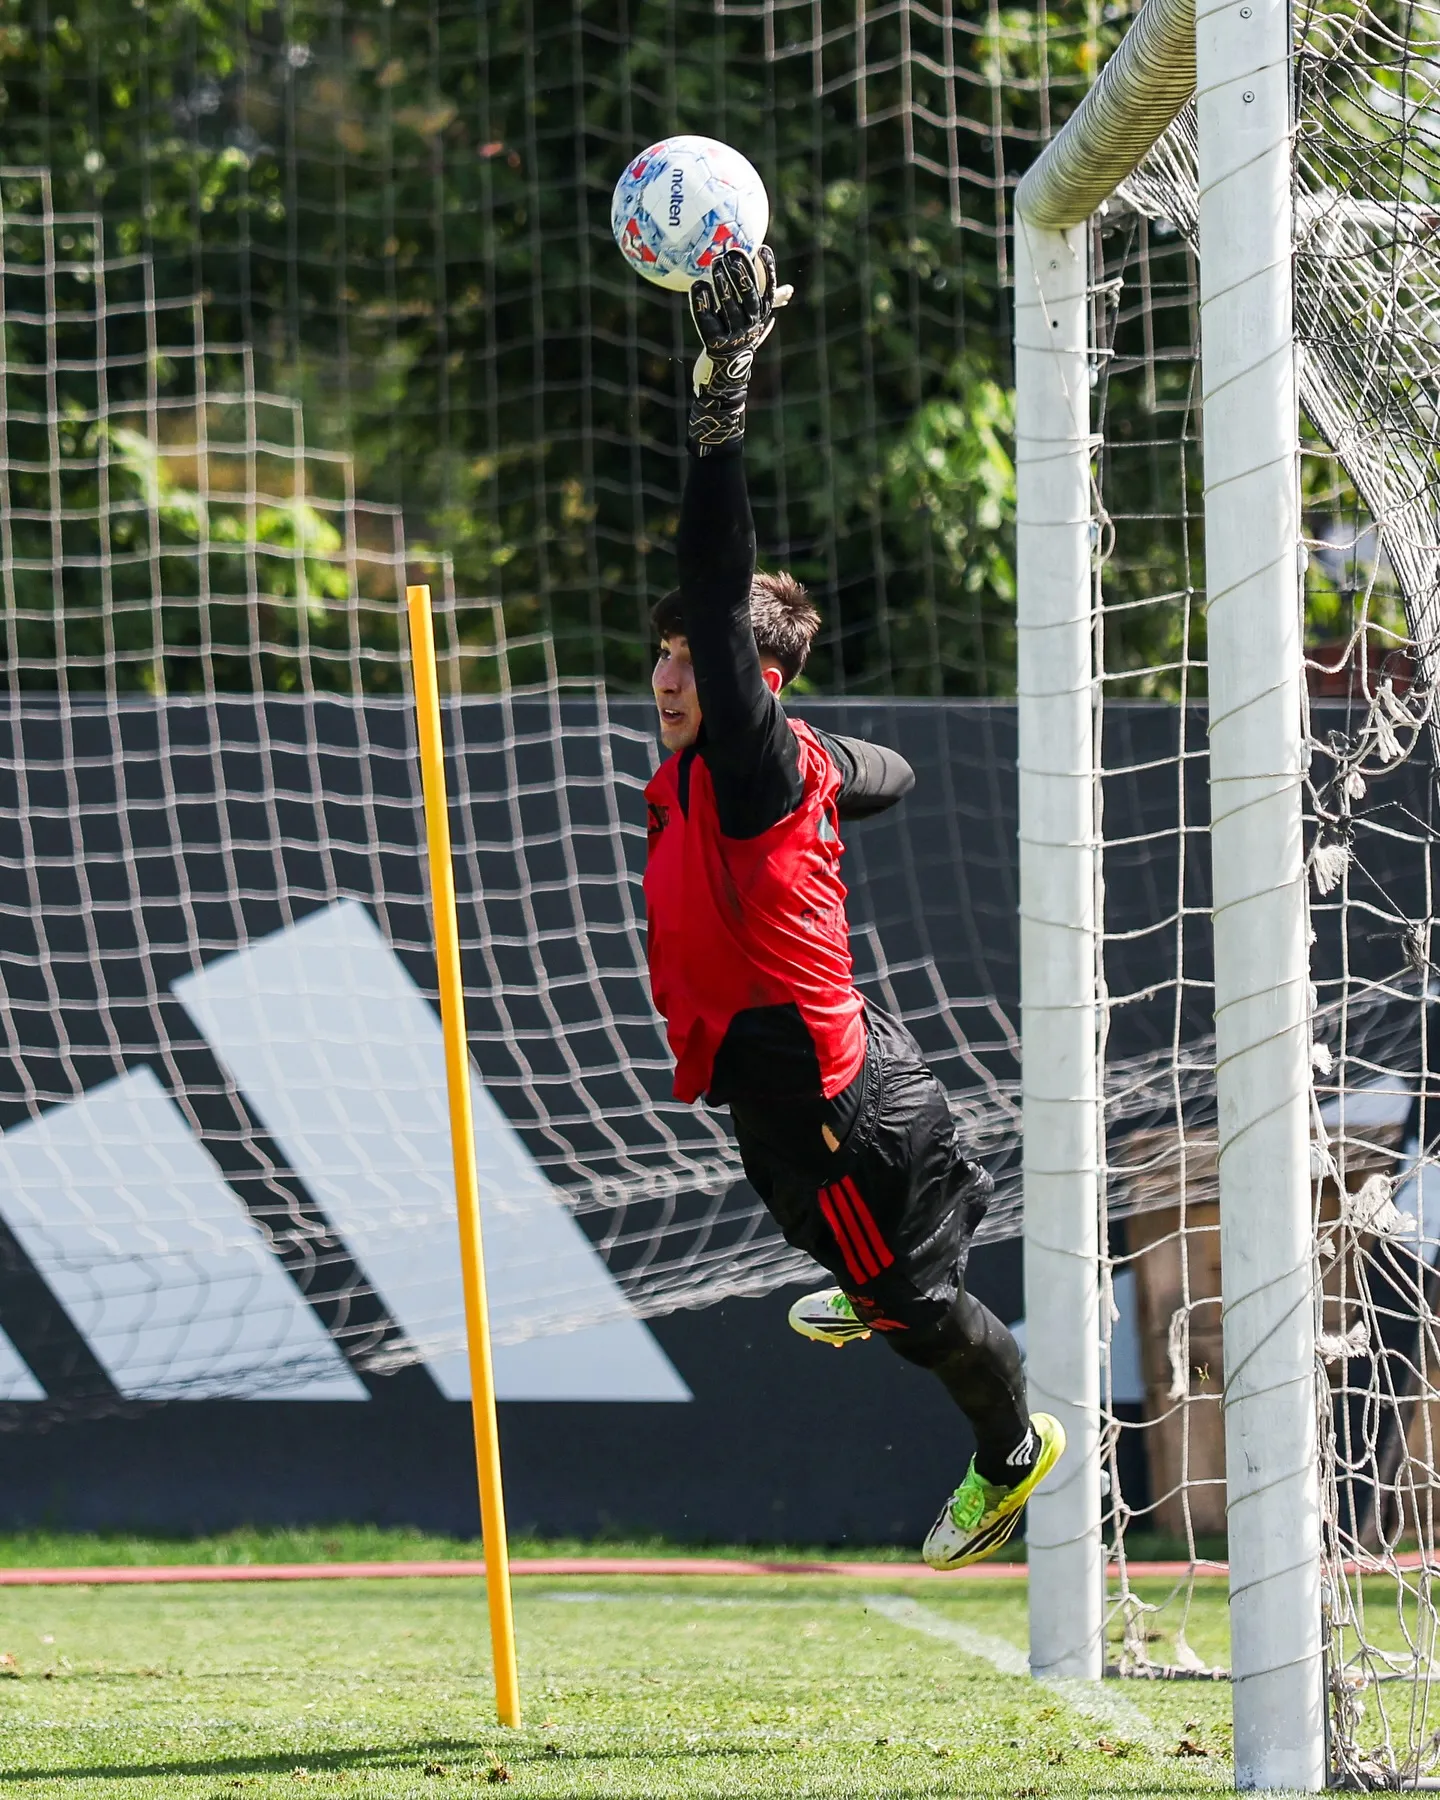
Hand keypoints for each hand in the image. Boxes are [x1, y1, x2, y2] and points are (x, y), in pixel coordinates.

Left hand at [687, 247, 792, 453]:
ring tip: (715, 262)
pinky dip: (702, 303)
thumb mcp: (754, 324)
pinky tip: (698, 285)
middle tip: (732, 251)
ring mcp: (733, 338)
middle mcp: (749, 327)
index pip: (768, 292)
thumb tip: (790, 290)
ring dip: (722, 283)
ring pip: (728, 307)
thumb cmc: (738, 345)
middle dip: (742, 272)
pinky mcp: (714, 347)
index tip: (762, 249)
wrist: (725, 382)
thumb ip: (768, 303)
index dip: (767, 271)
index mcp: (759, 319)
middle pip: (748, 296)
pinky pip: (707, 321)